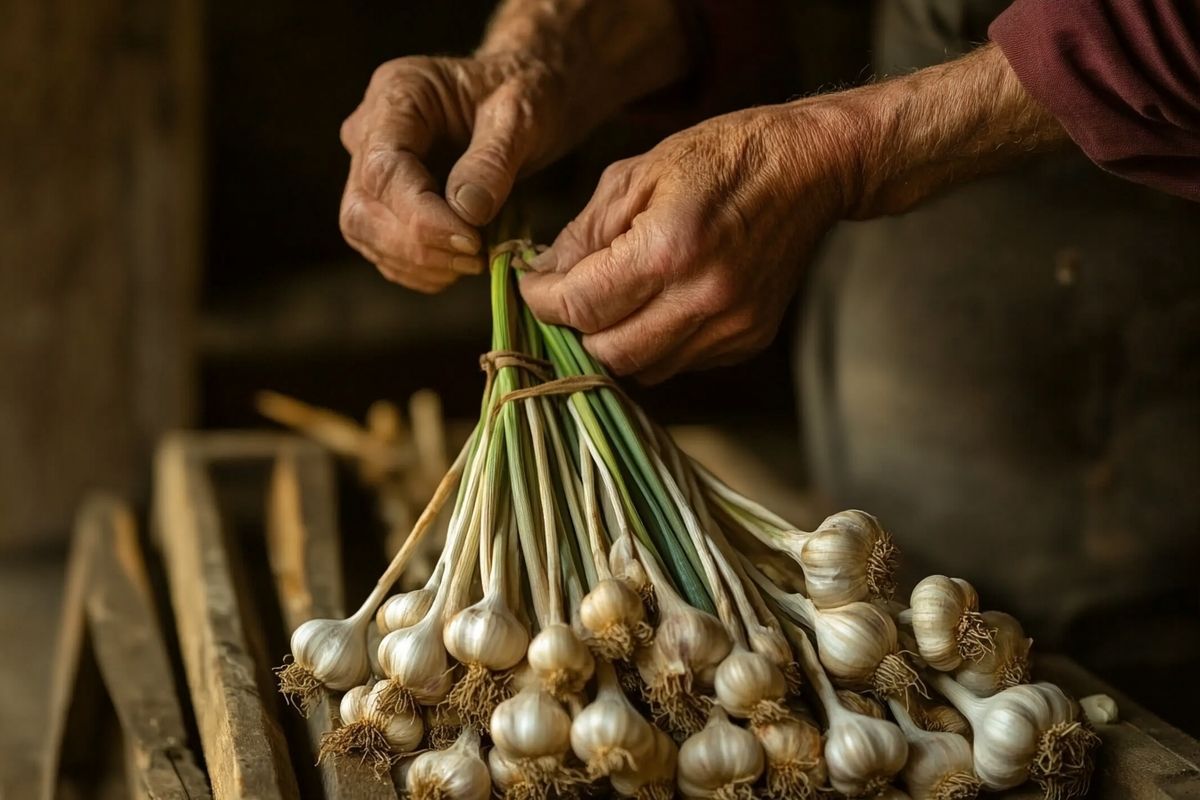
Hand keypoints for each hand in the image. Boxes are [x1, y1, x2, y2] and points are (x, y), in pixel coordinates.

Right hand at [339, 53, 567, 291]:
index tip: (471, 241)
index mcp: (398, 93)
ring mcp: (369, 168)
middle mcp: (369, 130)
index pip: (383, 169)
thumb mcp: (521, 116)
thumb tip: (467, 213)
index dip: (421, 217)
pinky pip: (384, 249)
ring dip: (419, 263)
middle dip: (416, 246)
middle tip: (475, 258)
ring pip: (365, 234)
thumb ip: (492, 161)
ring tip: (474, 260)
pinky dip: (420, 269)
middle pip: (362, 209)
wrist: (523, 99)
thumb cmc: (523, 96)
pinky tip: (459, 263)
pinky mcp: (383, 202)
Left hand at [519, 103, 857, 381]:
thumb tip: (543, 276)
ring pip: (644, 370)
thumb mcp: (636, 174)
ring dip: (614, 343)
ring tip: (610, 303)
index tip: (532, 287)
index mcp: (668, 250)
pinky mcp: (748, 340)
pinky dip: (655, 344)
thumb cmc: (719, 158)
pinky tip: (658, 305)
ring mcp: (731, 326)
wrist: (809, 168)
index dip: (542, 302)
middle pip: (609, 355)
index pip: (581, 306)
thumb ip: (584, 233)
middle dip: (575, 332)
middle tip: (567, 300)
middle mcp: (702, 299)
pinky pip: (680, 363)